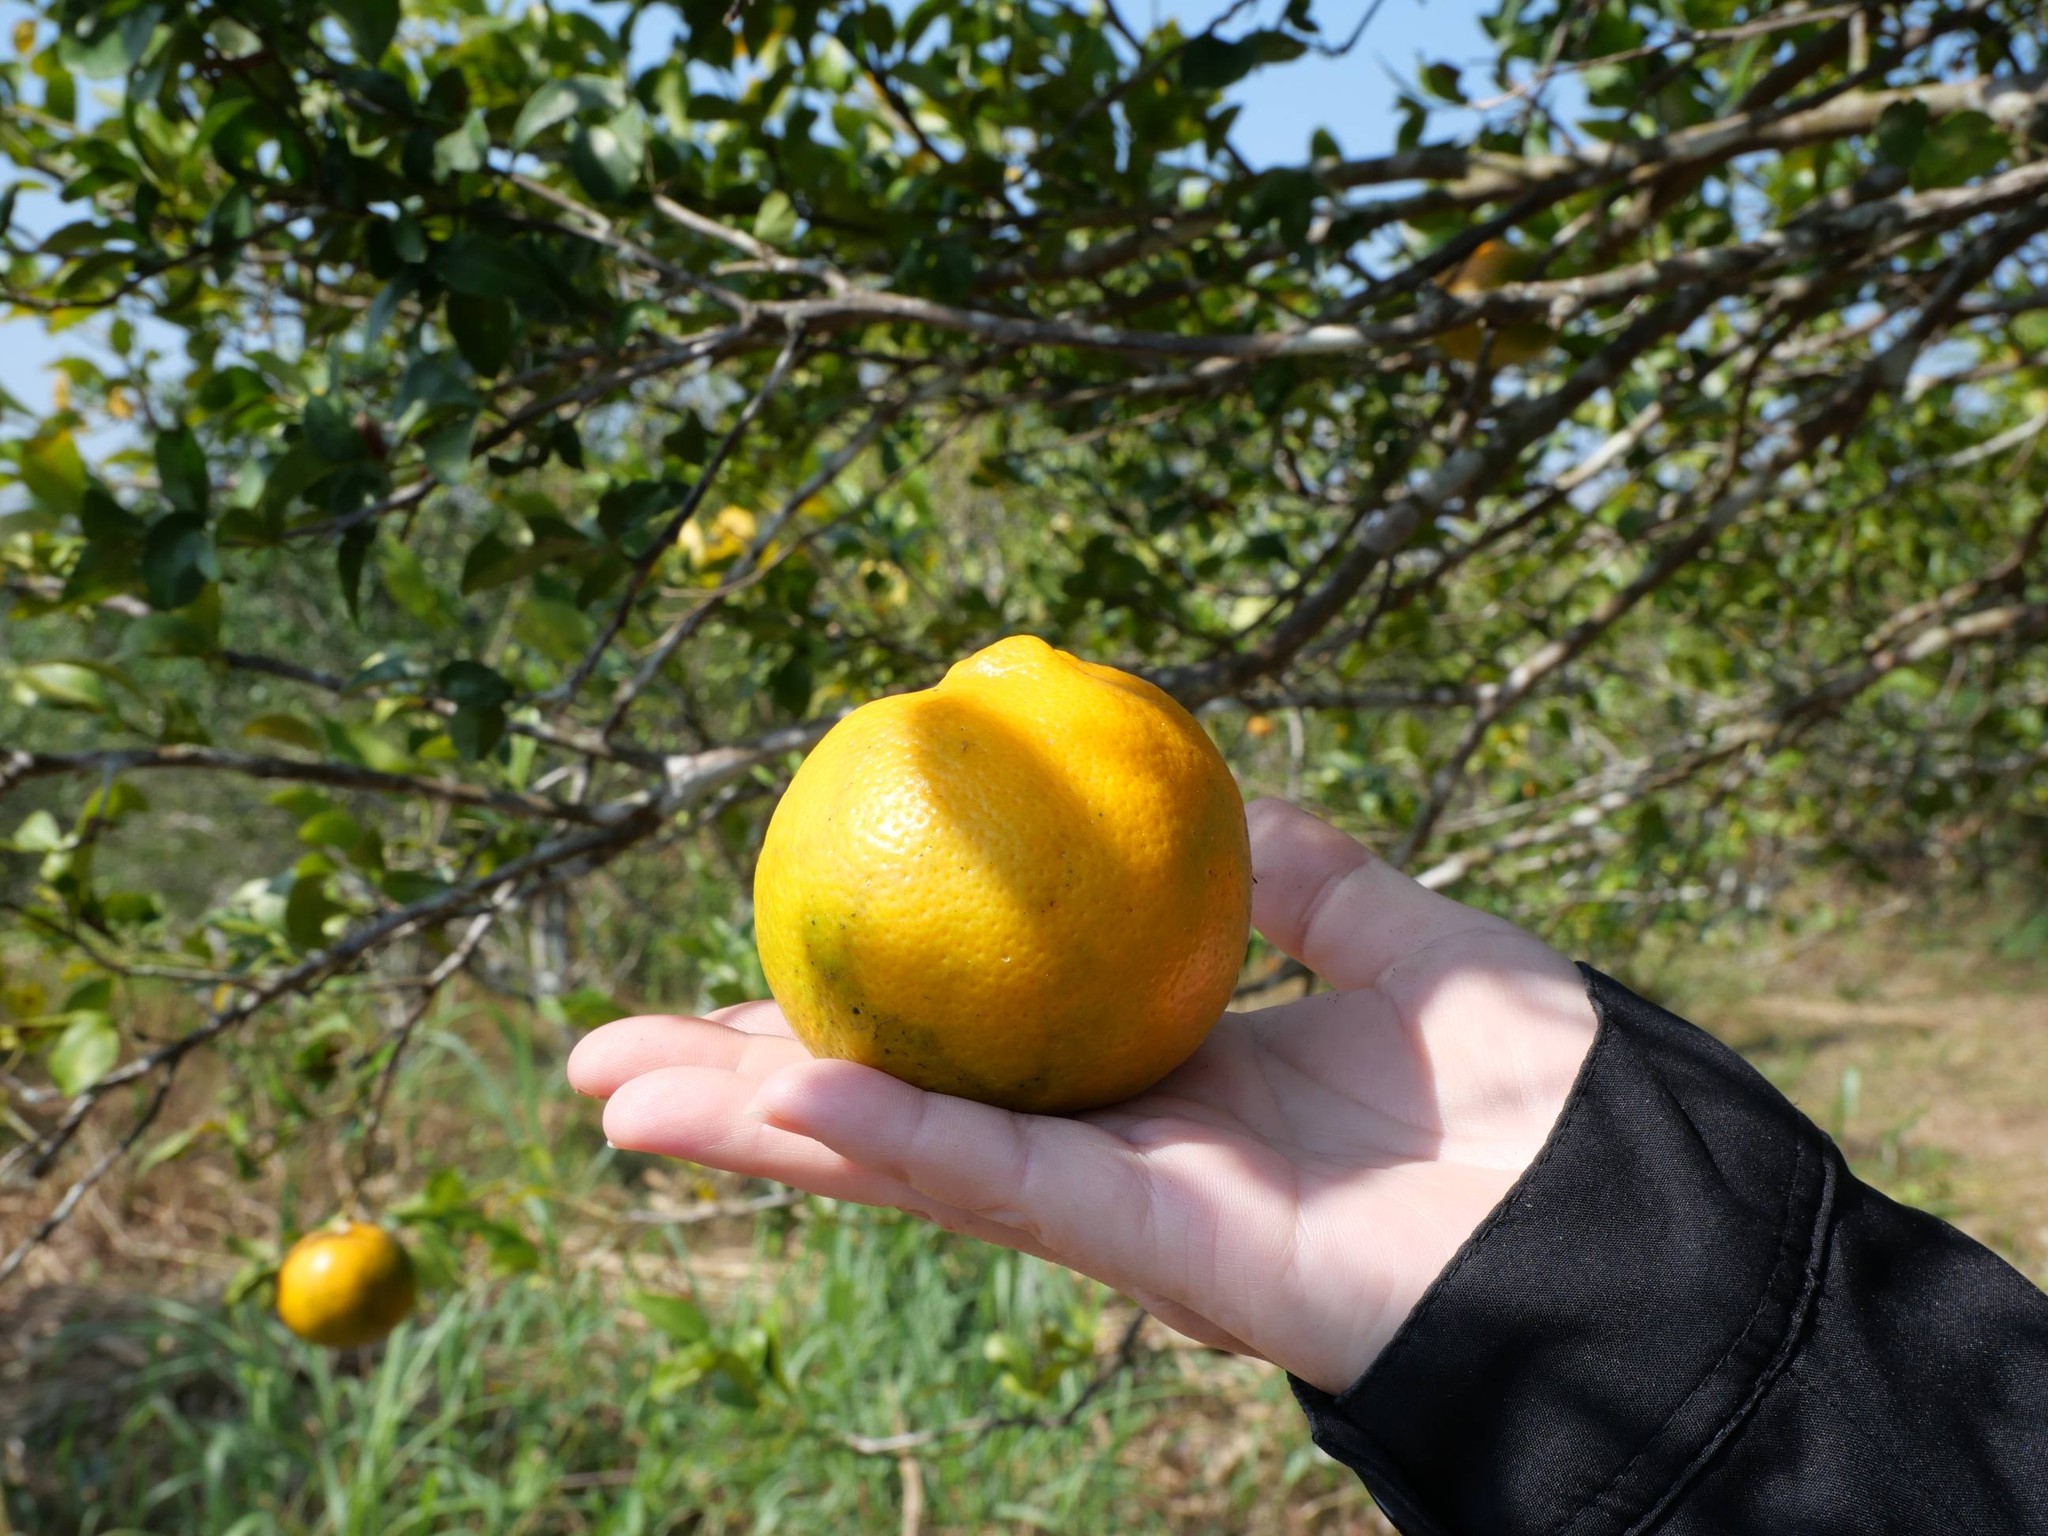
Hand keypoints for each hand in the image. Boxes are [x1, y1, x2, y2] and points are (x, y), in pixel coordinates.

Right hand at [567, 798, 1596, 1394]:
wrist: (1625, 1204)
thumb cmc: (1545, 1093)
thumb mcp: (1414, 941)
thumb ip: (1316, 881)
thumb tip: (1229, 803)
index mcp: (1164, 1077)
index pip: (971, 1038)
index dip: (854, 1006)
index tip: (751, 957)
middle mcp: (1117, 1145)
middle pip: (900, 1109)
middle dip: (748, 1087)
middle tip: (600, 1061)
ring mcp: (1124, 1204)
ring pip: (909, 1160)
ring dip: (763, 1125)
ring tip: (618, 1096)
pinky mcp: (1157, 1244)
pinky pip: (1005, 1179)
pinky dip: (896, 1136)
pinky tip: (786, 1094)